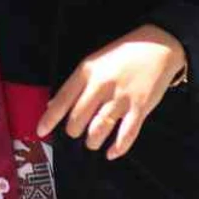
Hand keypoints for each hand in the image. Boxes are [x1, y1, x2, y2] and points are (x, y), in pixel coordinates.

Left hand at [37, 25, 186, 159]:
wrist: (157, 46)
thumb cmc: (122, 55)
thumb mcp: (94, 62)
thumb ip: (75, 85)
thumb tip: (53, 105)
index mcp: (87, 72)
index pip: (62, 99)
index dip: (49, 119)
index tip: (41, 132)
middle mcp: (101, 86)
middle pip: (78, 119)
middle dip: (74, 131)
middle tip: (77, 132)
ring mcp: (121, 98)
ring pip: (98, 130)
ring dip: (92, 141)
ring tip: (92, 141)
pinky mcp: (140, 108)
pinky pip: (126, 135)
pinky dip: (117, 148)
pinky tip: (111, 152)